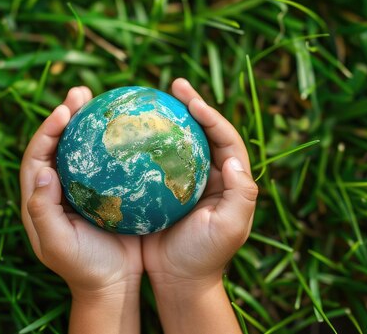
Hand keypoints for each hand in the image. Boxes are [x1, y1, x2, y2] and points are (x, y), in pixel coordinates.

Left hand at [20, 86, 142, 332]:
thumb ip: (43, 210)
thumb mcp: (58, 244)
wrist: (111, 284)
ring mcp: (82, 186)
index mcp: (39, 197)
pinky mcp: (105, 189)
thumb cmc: (82, 266)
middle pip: (58, 143)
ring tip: (101, 97)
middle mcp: (58, 186)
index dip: (47, 130)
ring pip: (82, 147)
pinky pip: (107, 159)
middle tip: (82, 92)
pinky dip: (113, 141)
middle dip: (66, 114)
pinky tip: (130, 127)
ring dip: (88, 121)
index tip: (64, 111)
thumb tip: (43, 170)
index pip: (37, 155)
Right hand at [142, 79, 256, 333]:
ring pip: (176, 140)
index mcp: (229, 179)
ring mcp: (183, 179)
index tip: (192, 101)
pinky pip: (153, 158)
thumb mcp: (229, 229)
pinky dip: (143, 142)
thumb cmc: (206, 257)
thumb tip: (233, 160)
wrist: (180, 280)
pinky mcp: (161, 187)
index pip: (225, 138)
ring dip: (166, 117)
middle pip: (201, 130)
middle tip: (174, 85)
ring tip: (150, 96)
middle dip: (191, 104)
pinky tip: (126, 131)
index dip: (211, 116)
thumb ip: (240, 195)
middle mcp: (208, 173)